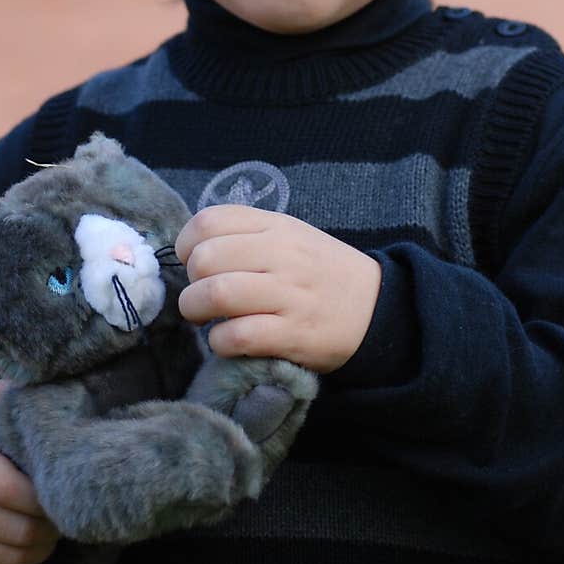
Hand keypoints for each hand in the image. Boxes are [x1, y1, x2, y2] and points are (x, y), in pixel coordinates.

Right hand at [0, 384, 58, 563]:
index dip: (45, 497)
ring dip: (35, 552)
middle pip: (14, 529)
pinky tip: (13, 555)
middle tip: (63, 516)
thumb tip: (36, 380)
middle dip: (49, 527)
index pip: (12, 489)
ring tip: (48, 536)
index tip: (62, 489)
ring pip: (2, 559)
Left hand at [175, 205, 380, 372]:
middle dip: (190, 283)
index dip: (186, 244)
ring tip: (206, 319)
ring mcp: (289, 295)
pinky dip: (220, 341)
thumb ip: (247, 236)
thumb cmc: (321, 272)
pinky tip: (227, 341)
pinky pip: (238, 336)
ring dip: (197, 311)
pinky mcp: (294, 334)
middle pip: (206, 259)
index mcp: (277, 227)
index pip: (209, 221)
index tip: (192, 263)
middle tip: (200, 297)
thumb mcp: (291, 237)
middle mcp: (282, 255)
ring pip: (217, 294)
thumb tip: (192, 251)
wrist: (377, 307)